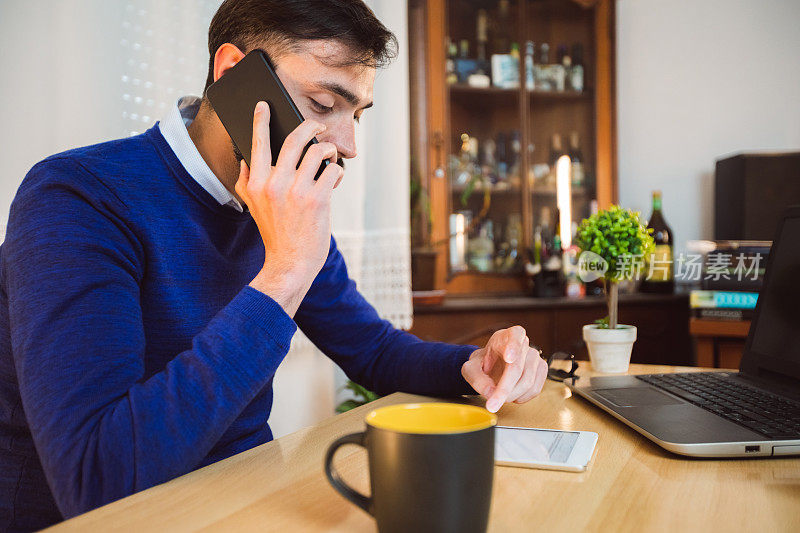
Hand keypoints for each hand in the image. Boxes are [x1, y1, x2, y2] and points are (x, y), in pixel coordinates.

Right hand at [238, 101, 343, 315]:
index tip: (263, 105)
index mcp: (255, 183)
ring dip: (329, 151)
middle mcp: (274, 183)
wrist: (289, 263)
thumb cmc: (275, 234)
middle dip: (310, 127)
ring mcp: (296, 190)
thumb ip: (246, 183)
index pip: (257, 144)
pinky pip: (333, 171)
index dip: (260, 121)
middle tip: (318, 126)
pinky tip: (336, 178)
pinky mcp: (317, 199)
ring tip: (330, 158)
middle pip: (295, 139)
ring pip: (318, 152)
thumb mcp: (253, 208)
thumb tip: (245, 159)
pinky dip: (338, 172)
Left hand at [461, 326, 547, 412]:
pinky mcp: (542, 370)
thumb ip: (477, 379)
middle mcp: (524, 343)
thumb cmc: (483, 364)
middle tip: (492, 404)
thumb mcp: (471, 369)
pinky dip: (521, 398)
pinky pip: (534, 389)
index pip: (515, 336)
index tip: (509, 358)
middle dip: (504, 389)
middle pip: (517, 368)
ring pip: (527, 382)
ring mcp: (535, 356)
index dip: (513, 347)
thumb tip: (490, 393)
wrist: (493, 366)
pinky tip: (511, 394)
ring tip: (499, 395)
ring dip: (511, 396)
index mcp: (506, 336)